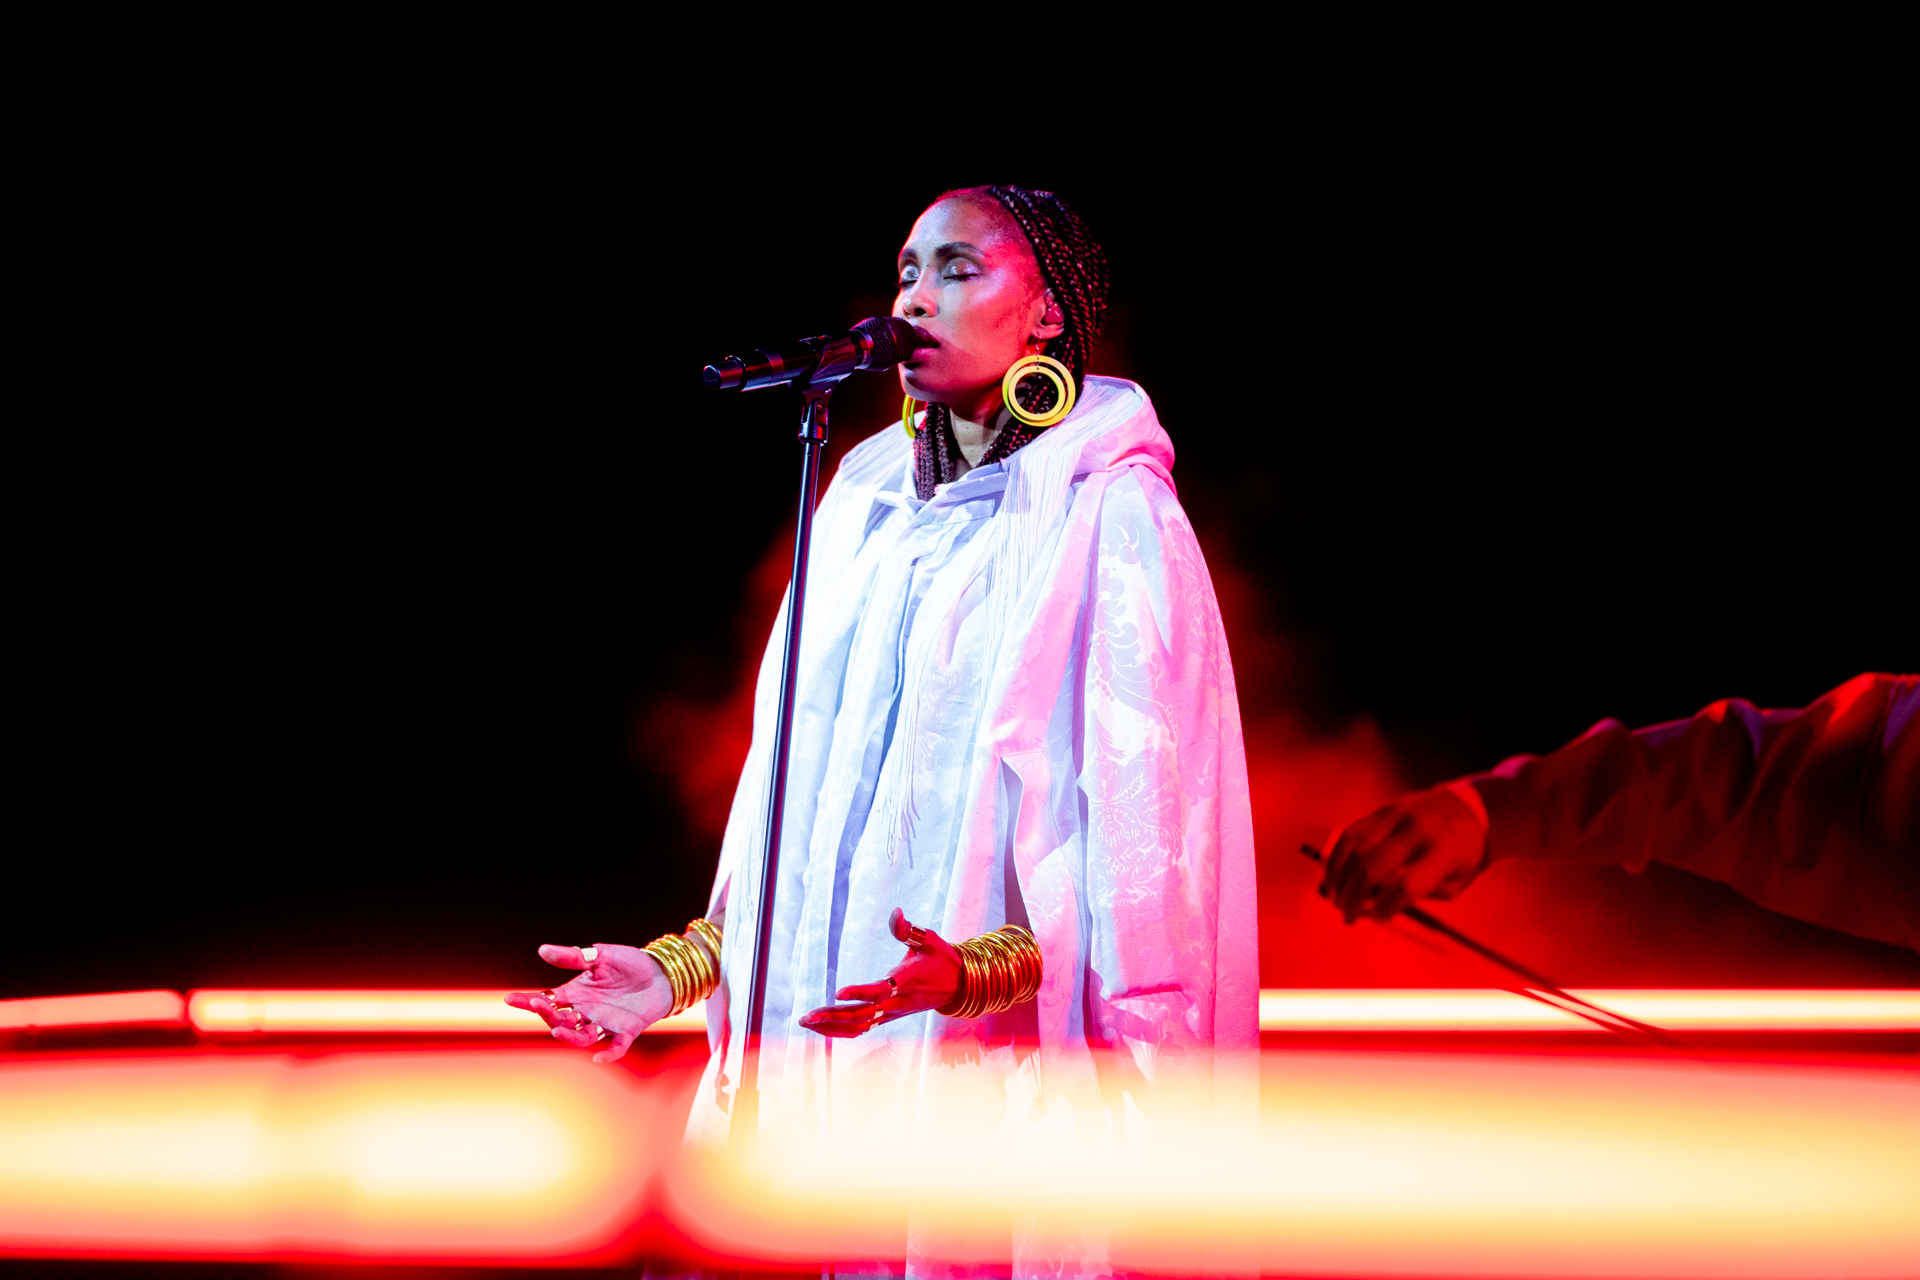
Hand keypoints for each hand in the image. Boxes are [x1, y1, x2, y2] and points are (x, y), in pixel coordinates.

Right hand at [504, 943, 674, 1062]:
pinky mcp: (626, 1031)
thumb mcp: (601, 956)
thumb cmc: (629, 964)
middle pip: (560, 1020)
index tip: (510, 999)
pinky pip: (615, 1047)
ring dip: (569, 1036)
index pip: (547, 1000)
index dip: (528, 1001)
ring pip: (581, 1036)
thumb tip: (542, 950)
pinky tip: (599, 1056)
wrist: (662, 974)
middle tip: (540, 1004)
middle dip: (548, 1015)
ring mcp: (605, 1023)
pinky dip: (608, 1054)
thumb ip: (573, 956)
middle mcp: (587, 1011)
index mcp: (577, 993)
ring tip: (558, 1031)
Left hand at [798, 908, 962, 1037]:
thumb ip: (908, 929)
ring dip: (832, 1026)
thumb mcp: (928, 939)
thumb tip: (896, 912)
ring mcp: (892, 1013)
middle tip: (805, 1017)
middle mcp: (897, 1002)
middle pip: (862, 1016)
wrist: (959, 985)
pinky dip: (842, 1029)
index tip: (838, 992)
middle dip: (832, 1017)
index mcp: (906, 982)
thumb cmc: (941, 958)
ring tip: (806, 1022)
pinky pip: (863, 1027)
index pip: (880, 991)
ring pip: (859, 1025)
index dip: (859, 993)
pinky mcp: (890, 1016)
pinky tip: (824, 1027)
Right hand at [1320, 786, 1491, 922]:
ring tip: (1336, 899)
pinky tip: (1334, 875)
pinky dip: (1336, 856)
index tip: (1379, 918)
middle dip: (1354, 896)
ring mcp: (1397, 814)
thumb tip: (1372, 907)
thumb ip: (1418, 896)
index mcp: (1445, 851)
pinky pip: (1350, 832)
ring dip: (1339, 878)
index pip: (1407, 885)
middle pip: (1373, 866)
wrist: (1468, 810)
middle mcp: (1418, 828)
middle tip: (1347, 917)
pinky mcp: (1382, 808)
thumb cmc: (1462, 856)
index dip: (1387, 907)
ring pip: (1355, 847)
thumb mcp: (1455, 883)